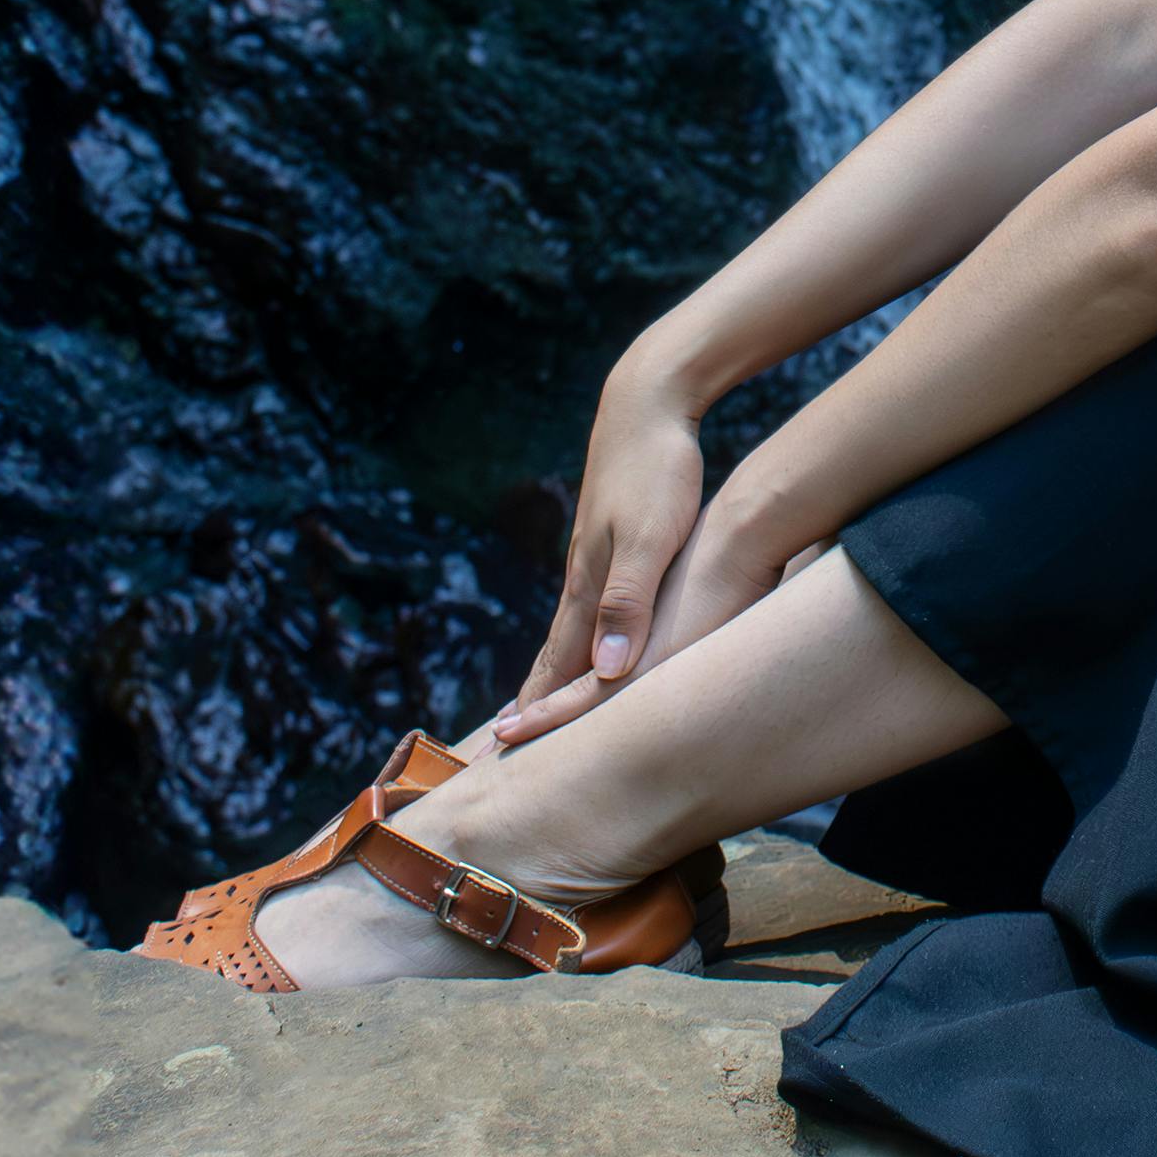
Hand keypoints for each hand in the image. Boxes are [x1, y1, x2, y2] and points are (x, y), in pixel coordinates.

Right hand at [497, 379, 702, 739]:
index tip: (502, 757)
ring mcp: (593, 554)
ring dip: (553, 671)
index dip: (534, 714)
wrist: (648, 400)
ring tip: (538, 705)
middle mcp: (583, 575)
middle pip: (552, 654)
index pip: (555, 666)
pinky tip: (585, 638)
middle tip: (499, 747)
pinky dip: (579, 637)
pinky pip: (591, 604)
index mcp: (588, 585)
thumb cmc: (657, 467)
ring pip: (570, 629)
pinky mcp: (612, 537)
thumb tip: (603, 675)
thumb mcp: (652, 539)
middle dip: (530, 702)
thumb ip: (629, 603)